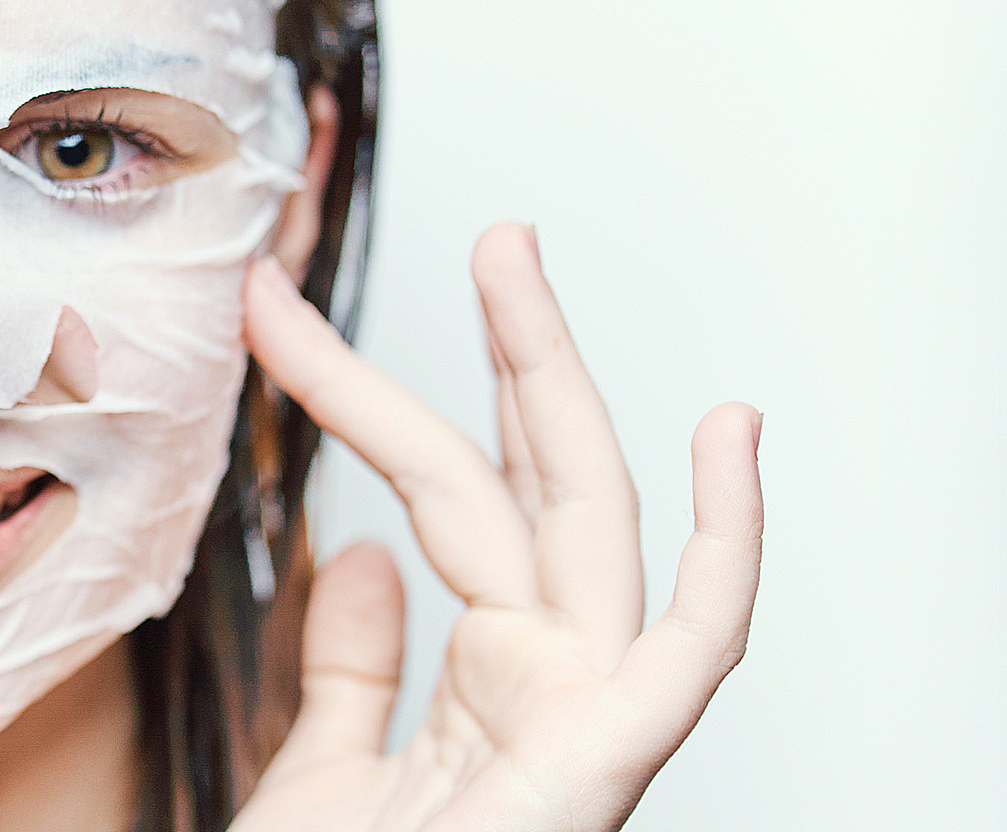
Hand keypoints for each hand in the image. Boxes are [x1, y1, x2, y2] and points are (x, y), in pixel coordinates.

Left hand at [233, 224, 762, 831]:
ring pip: (585, 521)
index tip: (276, 312)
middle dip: (510, 353)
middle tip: (488, 229)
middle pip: (535, 487)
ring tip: (514, 258)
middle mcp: (552, 688)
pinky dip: (724, 546)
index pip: (442, 501)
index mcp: (494, 686)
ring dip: (555, 383)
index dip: (369, 397)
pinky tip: (729, 435)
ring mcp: (587, 724)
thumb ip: (354, 671)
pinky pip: (693, 650)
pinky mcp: (607, 765)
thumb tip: (359, 554)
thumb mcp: (325, 777)